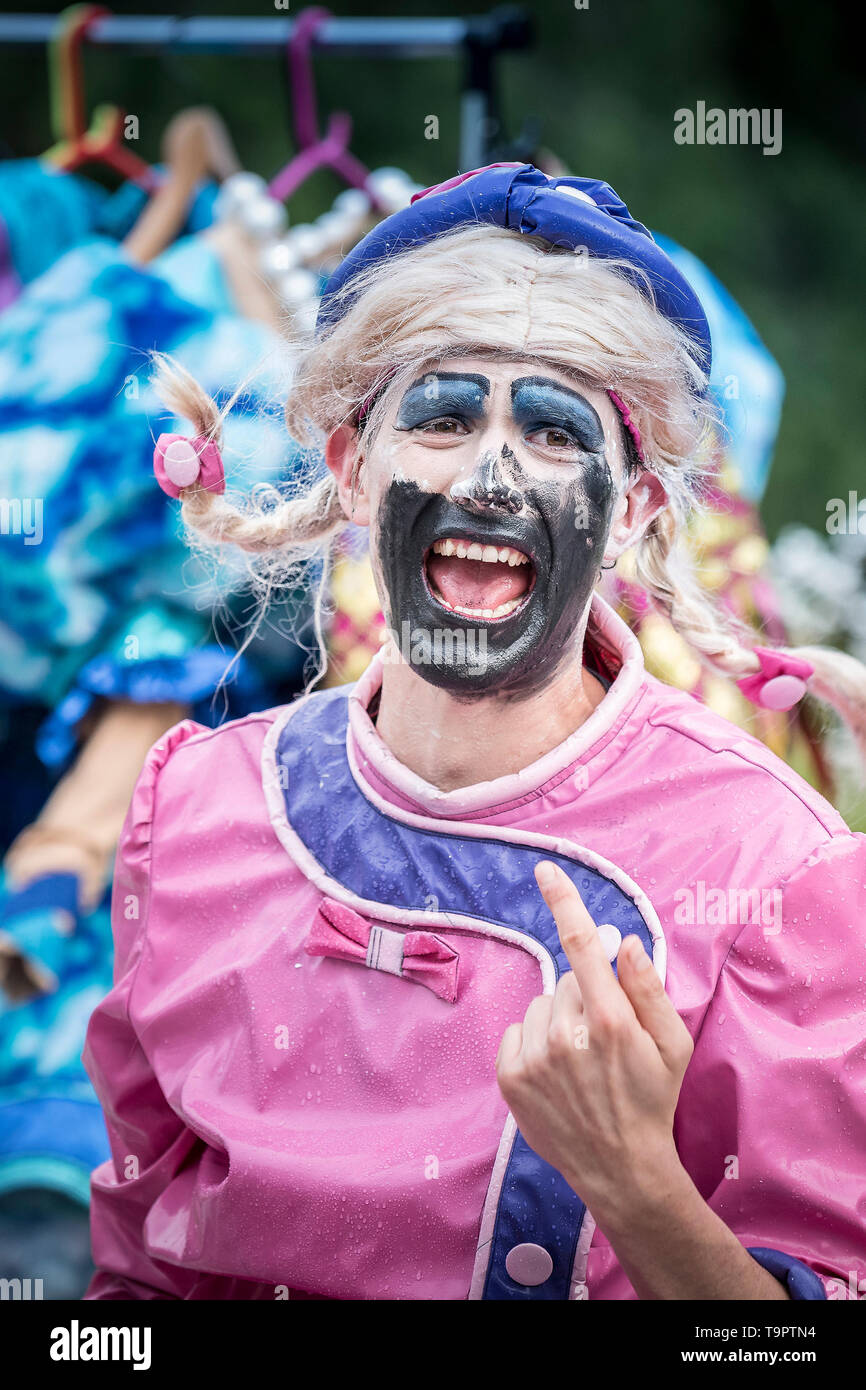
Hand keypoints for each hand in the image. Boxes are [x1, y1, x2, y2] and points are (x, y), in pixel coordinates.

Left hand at [495, 860, 693, 1223]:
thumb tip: (623, 941)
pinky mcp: (511, 1076)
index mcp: (610, 1020)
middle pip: (568, 980)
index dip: (564, 902)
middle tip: (604, 1036)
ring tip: (581, 1059)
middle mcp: (566, 1034)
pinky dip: (535, 1042)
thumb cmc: (652, 1099)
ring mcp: (534, 1057)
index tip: (545, 870)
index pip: (581, 947)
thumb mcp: (673, 1045)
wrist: (620, 1167)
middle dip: (585, 994)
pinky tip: (557, 1071)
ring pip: (542, 1005)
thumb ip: (648, 989)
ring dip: (559, 1020)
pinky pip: (518, 1030)